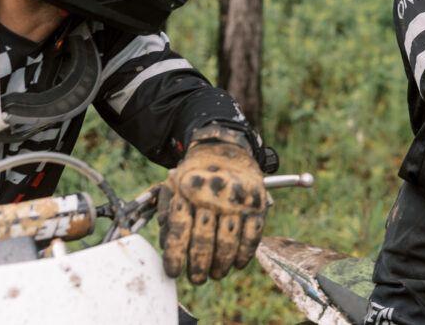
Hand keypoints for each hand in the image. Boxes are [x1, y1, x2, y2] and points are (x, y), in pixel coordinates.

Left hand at [158, 137, 265, 282]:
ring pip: (229, 243)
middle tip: (197, 278)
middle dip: (199, 267)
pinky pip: (253, 236)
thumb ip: (166, 214)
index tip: (174, 272)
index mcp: (188, 190)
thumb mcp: (172, 185)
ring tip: (216, 273)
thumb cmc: (195, 173)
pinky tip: (237, 263)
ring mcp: (238, 199)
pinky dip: (245, 255)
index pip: (179, 232)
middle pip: (204, 242)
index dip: (175, 257)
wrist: (225, 147)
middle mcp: (214, 195)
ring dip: (221, 265)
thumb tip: (167, 248)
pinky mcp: (257, 203)